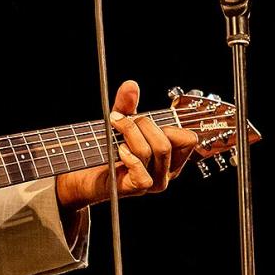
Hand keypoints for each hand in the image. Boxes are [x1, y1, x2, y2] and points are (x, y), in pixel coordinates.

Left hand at [54, 80, 197, 211]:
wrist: (86, 173)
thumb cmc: (108, 149)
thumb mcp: (119, 123)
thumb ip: (126, 104)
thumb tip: (130, 85)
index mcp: (171, 156)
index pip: (188, 139)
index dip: (167, 125)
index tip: (143, 119)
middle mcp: (166, 171)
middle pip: (165, 143)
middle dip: (142, 125)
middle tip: (122, 120)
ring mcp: (153, 182)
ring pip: (152, 152)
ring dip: (130, 133)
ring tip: (115, 126)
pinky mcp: (137, 189)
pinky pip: (141, 173)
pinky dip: (129, 157)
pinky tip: (119, 150)